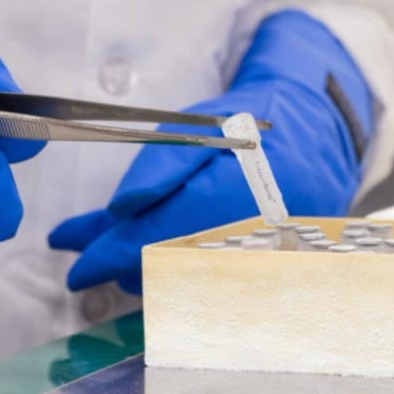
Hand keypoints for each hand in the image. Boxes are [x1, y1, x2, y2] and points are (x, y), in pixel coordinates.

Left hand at [49, 10, 372, 293]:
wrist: (316, 133)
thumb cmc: (252, 122)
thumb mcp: (202, 124)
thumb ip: (159, 167)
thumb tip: (120, 211)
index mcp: (224, 199)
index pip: (152, 241)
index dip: (108, 258)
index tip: (77, 271)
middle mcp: (241, 236)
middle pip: (163, 265)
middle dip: (117, 264)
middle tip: (80, 262)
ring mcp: (252, 252)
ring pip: (182, 272)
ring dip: (139, 266)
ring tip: (107, 252)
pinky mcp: (256, 257)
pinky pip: (203, 268)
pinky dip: (170, 262)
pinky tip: (149, 253)